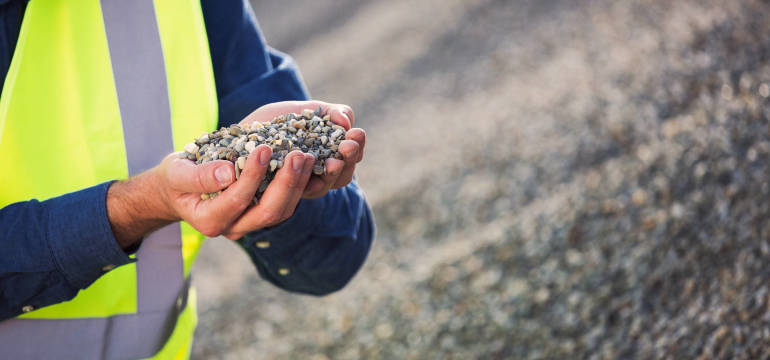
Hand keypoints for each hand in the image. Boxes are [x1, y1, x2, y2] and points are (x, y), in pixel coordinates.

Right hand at [106, 100, 363, 246]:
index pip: (238, 200)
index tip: (263, 147)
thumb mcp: (176, 173)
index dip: (253, 175)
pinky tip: (312, 162)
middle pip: (270, 211)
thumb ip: (198, 175)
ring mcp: (253, 223)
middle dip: (288, 182)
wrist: (181, 190)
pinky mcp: (266, 212)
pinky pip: (289, 202)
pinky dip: (303, 185)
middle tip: (300, 153)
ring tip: (309, 154)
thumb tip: (227, 173)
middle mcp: (236, 228)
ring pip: (285, 210)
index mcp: (212, 221)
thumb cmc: (176, 179)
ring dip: (300, 183)